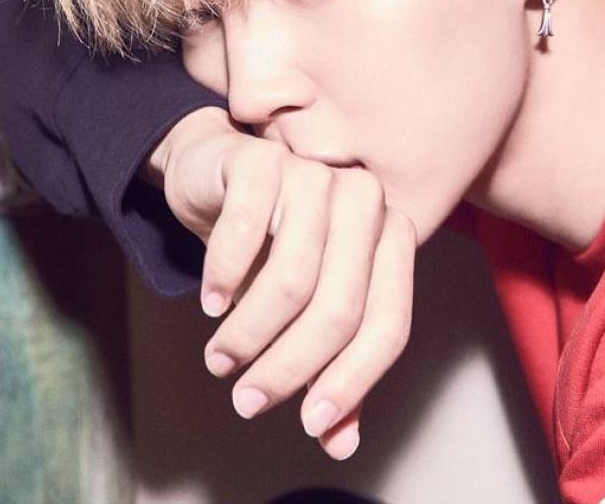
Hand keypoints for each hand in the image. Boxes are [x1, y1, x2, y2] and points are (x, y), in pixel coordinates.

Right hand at [147, 106, 419, 460]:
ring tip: (222, 359)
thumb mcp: (306, 310)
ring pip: (292, 279)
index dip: (353, 381)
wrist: (221, 175)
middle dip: (288, 367)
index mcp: (393, 238)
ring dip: (249, 332)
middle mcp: (366, 203)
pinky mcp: (265, 161)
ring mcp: (317, 175)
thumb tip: (339, 442)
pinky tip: (212, 303)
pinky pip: (244, 231)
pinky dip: (223, 277)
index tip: (312, 425)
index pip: (389, 324)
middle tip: (247, 401)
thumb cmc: (273, 246)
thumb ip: (330, 367)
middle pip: (339, 309)